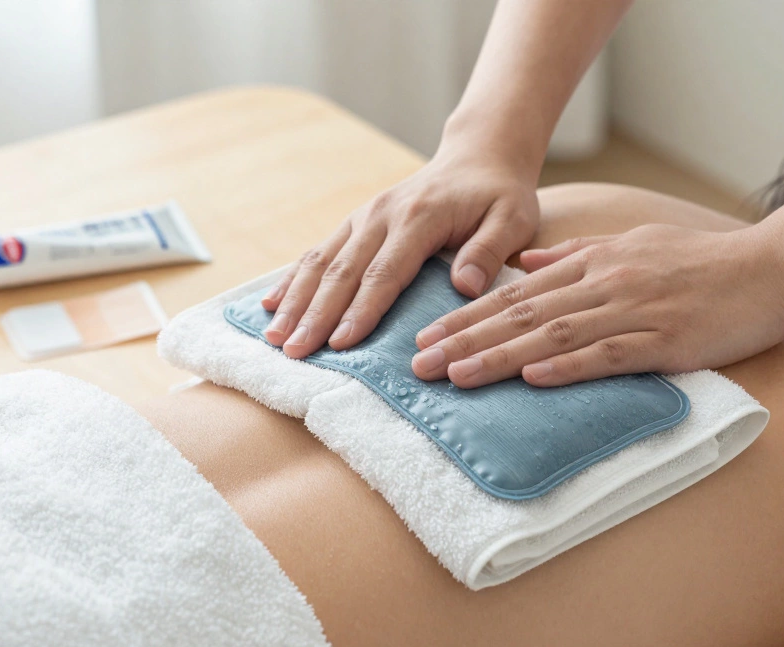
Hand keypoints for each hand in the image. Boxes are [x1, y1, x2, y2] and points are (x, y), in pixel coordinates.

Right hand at [261, 152, 539, 357]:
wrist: (478, 157)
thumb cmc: (499, 196)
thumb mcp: (512, 219)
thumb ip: (489, 251)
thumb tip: (464, 286)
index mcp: (419, 217)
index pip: (384, 272)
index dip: (361, 310)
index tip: (341, 344)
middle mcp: (381, 215)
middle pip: (341, 271)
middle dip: (315, 315)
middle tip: (294, 352)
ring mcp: (362, 217)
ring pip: (320, 261)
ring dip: (295, 301)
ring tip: (274, 337)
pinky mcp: (354, 223)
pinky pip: (317, 252)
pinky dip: (293, 280)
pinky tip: (271, 305)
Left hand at [409, 223, 783, 387]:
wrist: (772, 266)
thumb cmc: (700, 262)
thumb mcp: (631, 245)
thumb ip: (574, 254)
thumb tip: (525, 265)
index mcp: (592, 263)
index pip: (514, 293)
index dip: (465, 316)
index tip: (425, 336)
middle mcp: (603, 284)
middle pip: (520, 314)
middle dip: (465, 340)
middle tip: (419, 364)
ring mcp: (634, 312)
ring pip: (553, 335)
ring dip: (500, 357)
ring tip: (457, 376)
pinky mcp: (665, 341)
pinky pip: (609, 355)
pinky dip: (568, 367)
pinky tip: (532, 379)